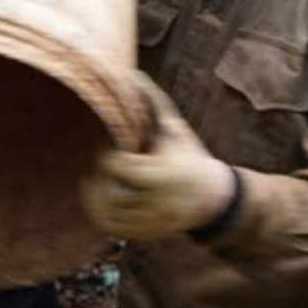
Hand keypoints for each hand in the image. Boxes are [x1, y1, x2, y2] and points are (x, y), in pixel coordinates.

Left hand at [79, 72, 237, 240]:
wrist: (214, 197)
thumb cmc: (189, 155)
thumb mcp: (174, 127)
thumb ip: (152, 102)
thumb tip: (131, 72)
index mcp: (167, 173)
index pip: (120, 167)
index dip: (107, 156)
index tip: (107, 147)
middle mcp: (161, 202)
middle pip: (110, 192)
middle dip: (99, 176)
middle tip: (96, 164)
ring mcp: (154, 222)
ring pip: (107, 214)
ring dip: (94, 196)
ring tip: (93, 180)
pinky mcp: (147, 234)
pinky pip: (112, 229)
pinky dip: (99, 214)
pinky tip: (96, 198)